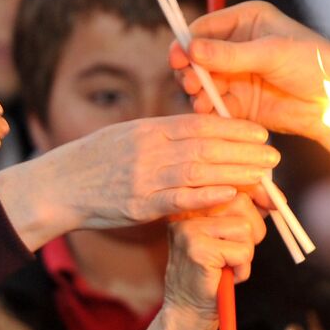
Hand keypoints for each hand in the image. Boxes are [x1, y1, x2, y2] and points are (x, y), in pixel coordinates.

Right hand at [0, 115, 279, 251]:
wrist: (55, 188)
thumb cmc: (93, 162)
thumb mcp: (126, 136)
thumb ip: (161, 134)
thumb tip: (197, 129)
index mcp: (148, 129)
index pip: (198, 124)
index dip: (233, 127)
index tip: (259, 132)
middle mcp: (148, 150)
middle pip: (205, 146)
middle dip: (243, 150)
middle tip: (274, 155)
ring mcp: (143, 178)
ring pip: (197, 171)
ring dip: (234, 172)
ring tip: (263, 175)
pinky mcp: (137, 206)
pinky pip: (176, 200)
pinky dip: (204, 197)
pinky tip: (230, 195)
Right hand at [107, 195, 267, 329]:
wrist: (188, 312)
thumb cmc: (212, 275)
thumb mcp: (228, 239)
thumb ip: (244, 215)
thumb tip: (273, 197)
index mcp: (193, 205)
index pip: (233, 185)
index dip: (260, 192)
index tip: (277, 201)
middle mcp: (187, 212)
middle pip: (242, 203)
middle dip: (253, 231)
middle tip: (237, 254)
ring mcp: (189, 229)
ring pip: (245, 229)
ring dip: (246, 254)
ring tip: (227, 266)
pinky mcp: (197, 248)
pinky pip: (242, 252)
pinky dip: (242, 269)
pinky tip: (224, 277)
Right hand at [171, 1, 329, 142]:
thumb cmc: (313, 64)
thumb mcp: (271, 53)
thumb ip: (230, 54)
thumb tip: (191, 49)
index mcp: (247, 20)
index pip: (205, 28)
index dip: (188, 43)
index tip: (178, 58)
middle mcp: (238, 45)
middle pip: (199, 57)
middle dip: (191, 70)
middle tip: (191, 84)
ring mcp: (238, 75)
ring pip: (204, 82)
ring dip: (198, 91)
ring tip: (200, 101)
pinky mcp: (241, 101)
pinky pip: (216, 103)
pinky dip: (209, 108)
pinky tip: (209, 112)